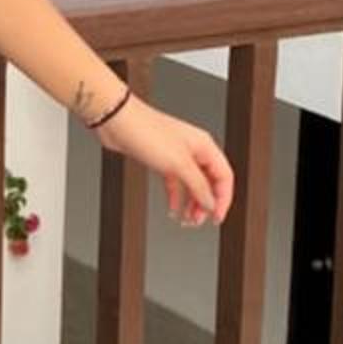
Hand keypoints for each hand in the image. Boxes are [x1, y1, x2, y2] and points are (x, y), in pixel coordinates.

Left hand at [96, 94, 233, 228]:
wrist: (118, 122)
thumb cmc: (147, 132)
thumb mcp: (178, 164)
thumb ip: (198, 185)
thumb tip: (210, 203)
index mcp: (204, 146)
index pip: (224, 177)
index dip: (223, 199)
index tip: (216, 217)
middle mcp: (193, 150)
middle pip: (209, 182)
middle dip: (205, 204)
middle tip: (198, 221)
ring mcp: (177, 155)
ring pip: (192, 184)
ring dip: (191, 203)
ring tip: (187, 220)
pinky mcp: (161, 160)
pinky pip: (174, 183)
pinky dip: (174, 197)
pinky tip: (172, 209)